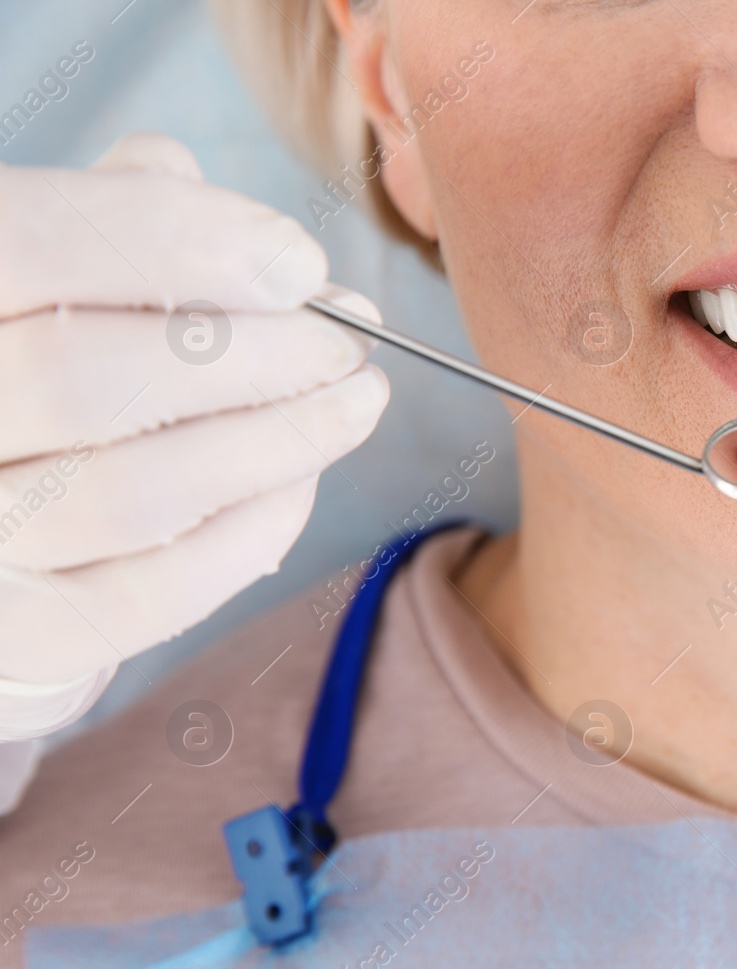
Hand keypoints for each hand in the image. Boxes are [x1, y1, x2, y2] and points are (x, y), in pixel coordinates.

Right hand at [0, 132, 388, 741]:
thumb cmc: (36, 354)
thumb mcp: (52, 264)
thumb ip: (122, 219)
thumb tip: (257, 236)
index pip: (28, 247)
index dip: (179, 243)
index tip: (302, 263)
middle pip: (89, 379)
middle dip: (255, 356)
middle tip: (348, 343)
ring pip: (137, 492)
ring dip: (280, 440)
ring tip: (356, 400)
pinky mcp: (28, 634)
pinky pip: (162, 590)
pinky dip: (255, 526)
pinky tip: (301, 477)